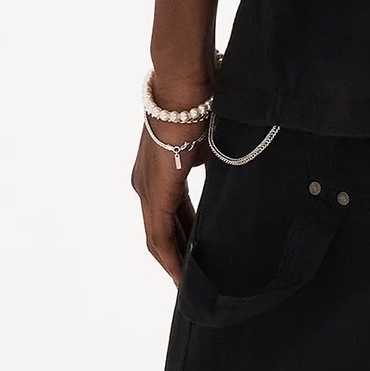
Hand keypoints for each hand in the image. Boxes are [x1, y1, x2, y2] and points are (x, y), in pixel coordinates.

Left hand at [131, 76, 212, 283]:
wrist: (184, 89)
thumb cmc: (198, 106)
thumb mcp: (207, 144)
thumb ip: (209, 166)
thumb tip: (225, 181)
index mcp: (157, 171)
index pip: (169, 214)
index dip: (181, 237)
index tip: (195, 256)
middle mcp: (144, 183)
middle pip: (161, 230)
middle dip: (178, 254)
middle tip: (193, 278)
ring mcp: (145, 188)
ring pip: (157, 236)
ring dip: (173, 259)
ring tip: (188, 282)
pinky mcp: (153, 193)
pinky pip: (159, 235)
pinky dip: (169, 255)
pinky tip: (182, 272)